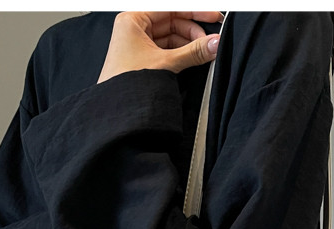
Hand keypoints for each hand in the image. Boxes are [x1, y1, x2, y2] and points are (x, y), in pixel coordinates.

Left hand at [98, 11, 222, 82]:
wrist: (119, 112)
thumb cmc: (128, 85)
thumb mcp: (166, 64)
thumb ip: (194, 52)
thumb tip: (215, 43)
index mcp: (133, 20)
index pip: (170, 8)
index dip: (194, 11)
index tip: (212, 16)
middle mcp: (133, 29)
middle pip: (171, 21)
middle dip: (192, 31)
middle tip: (209, 40)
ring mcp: (137, 45)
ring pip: (170, 37)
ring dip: (188, 44)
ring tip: (203, 52)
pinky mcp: (142, 60)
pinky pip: (165, 50)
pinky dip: (180, 54)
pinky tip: (192, 59)